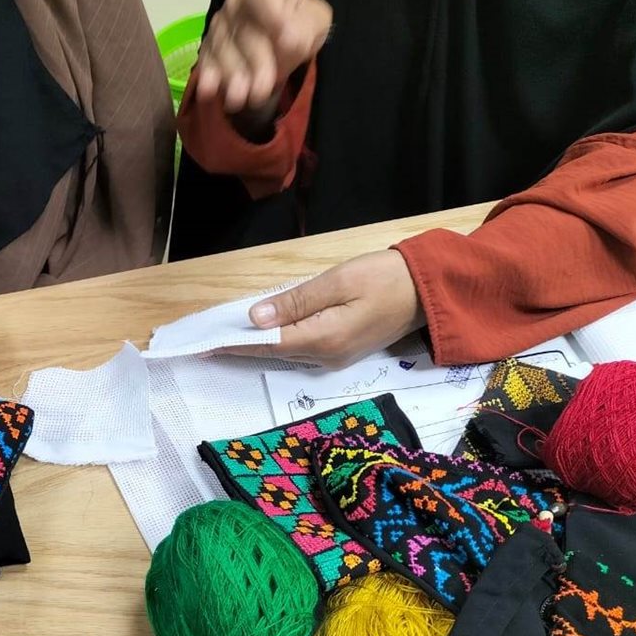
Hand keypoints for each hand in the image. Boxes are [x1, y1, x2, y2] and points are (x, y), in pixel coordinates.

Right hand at [196, 0, 331, 115]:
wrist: (286, 44)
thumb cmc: (301, 26)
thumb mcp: (316, 20)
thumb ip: (306, 25)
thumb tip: (289, 39)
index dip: (271, 15)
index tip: (286, 40)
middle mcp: (236, 2)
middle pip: (243, 30)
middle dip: (254, 61)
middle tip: (263, 87)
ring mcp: (219, 26)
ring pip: (224, 50)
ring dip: (232, 75)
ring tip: (240, 99)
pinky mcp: (209, 49)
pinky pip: (207, 61)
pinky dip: (208, 75)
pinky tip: (209, 90)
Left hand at [225, 250, 425, 368]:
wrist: (430, 289)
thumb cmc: (386, 278)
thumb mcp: (338, 282)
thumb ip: (296, 301)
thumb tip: (255, 317)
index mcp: (323, 340)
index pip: (267, 344)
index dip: (234, 343)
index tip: (205, 344)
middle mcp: (326, 357)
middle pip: (274, 351)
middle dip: (241, 345)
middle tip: (206, 341)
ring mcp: (336, 357)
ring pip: (287, 350)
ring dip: (258, 344)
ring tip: (225, 338)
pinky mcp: (342, 351)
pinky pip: (301, 347)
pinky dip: (279, 340)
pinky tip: (263, 333)